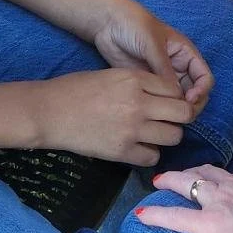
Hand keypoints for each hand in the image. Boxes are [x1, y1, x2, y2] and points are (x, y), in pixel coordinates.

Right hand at [30, 68, 195, 166]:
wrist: (48, 112)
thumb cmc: (74, 89)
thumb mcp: (111, 75)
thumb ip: (138, 84)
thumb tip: (162, 97)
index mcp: (134, 79)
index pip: (175, 89)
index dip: (174, 97)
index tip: (166, 104)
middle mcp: (139, 103)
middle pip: (184, 113)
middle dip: (179, 117)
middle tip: (166, 120)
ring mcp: (132, 129)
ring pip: (174, 137)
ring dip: (166, 136)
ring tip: (151, 135)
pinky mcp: (122, 151)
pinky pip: (153, 157)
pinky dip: (148, 154)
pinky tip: (137, 148)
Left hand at [93, 0, 212, 115]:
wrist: (107, 23)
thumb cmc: (134, 24)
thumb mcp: (152, 45)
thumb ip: (164, 69)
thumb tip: (175, 97)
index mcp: (185, 53)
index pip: (204, 77)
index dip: (202, 90)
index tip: (190, 99)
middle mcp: (177, 67)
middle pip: (194, 92)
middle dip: (190, 105)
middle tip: (178, 114)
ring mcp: (162, 77)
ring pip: (177, 99)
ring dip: (175, 109)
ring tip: (165, 115)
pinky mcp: (147, 84)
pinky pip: (158, 100)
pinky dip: (160, 108)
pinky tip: (152, 113)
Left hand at [134, 166, 232, 232]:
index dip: (223, 182)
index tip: (218, 187)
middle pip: (208, 173)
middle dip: (192, 173)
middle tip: (179, 176)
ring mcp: (221, 203)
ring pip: (188, 184)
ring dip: (172, 182)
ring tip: (159, 184)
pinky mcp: (209, 225)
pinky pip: (175, 216)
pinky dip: (156, 215)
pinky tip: (141, 216)